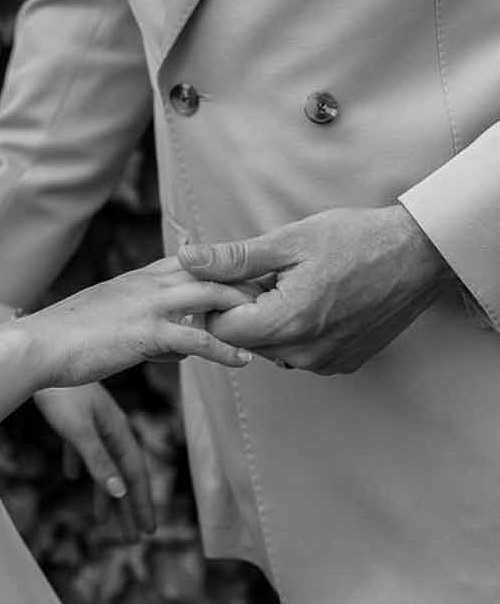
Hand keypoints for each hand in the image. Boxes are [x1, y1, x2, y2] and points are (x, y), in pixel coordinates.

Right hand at [25, 257, 254, 388]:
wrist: (39, 343)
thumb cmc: (69, 336)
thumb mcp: (112, 317)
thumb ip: (146, 323)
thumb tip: (171, 344)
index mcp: (140, 276)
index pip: (195, 262)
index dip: (227, 270)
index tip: (254, 282)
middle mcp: (148, 283)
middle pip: (212, 272)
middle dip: (246, 285)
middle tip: (276, 302)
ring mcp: (148, 306)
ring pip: (210, 297)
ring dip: (244, 312)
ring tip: (270, 327)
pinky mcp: (145, 333)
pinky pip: (196, 340)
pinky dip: (224, 351)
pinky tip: (243, 362)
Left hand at [34, 382, 154, 539]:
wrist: (37, 357)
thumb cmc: (59, 394)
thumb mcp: (79, 430)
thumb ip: (99, 461)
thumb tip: (120, 492)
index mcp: (117, 430)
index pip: (134, 474)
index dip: (141, 503)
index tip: (148, 531)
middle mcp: (110, 427)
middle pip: (122, 473)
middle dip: (128, 507)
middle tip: (133, 538)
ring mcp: (92, 421)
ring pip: (104, 464)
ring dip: (105, 493)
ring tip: (104, 521)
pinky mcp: (73, 417)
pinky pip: (82, 449)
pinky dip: (81, 465)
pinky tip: (72, 476)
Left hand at [178, 205, 461, 374]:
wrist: (416, 255)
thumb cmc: (354, 240)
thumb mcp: (288, 241)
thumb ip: (234, 259)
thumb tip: (187, 259)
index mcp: (287, 323)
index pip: (219, 329)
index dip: (215, 301)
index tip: (231, 275)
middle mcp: (305, 353)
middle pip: (243, 341)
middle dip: (241, 309)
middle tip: (264, 274)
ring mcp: (326, 362)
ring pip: (271, 348)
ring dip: (268, 320)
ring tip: (292, 284)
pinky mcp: (343, 362)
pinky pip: (300, 353)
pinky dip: (295, 330)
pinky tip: (313, 300)